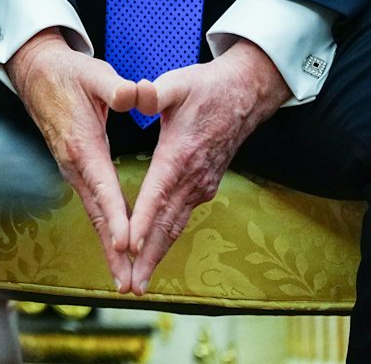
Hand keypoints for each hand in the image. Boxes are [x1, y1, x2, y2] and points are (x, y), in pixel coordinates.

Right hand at [7, 29, 156, 292]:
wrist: (36, 71)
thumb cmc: (68, 72)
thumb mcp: (94, 73)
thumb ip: (116, 87)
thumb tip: (136, 95)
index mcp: (82, 144)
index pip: (104, 187)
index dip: (117, 217)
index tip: (128, 245)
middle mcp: (74, 164)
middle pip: (98, 214)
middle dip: (114, 251)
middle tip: (128, 284)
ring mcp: (72, 169)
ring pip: (95, 215)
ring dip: (110, 248)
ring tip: (125, 279)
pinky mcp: (75, 169)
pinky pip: (93, 206)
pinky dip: (106, 230)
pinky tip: (117, 247)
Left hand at [124, 41, 291, 293]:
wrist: (244, 94)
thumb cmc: (205, 87)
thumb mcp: (176, 84)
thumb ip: (154, 93)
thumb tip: (137, 92)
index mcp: (180, 155)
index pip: (157, 195)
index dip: (141, 221)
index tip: (126, 247)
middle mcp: (192, 178)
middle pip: (166, 224)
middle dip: (147, 257)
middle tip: (130, 287)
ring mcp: (201, 186)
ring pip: (175, 226)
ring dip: (156, 255)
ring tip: (139, 282)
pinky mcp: (203, 187)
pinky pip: (181, 219)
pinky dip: (165, 239)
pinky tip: (153, 253)